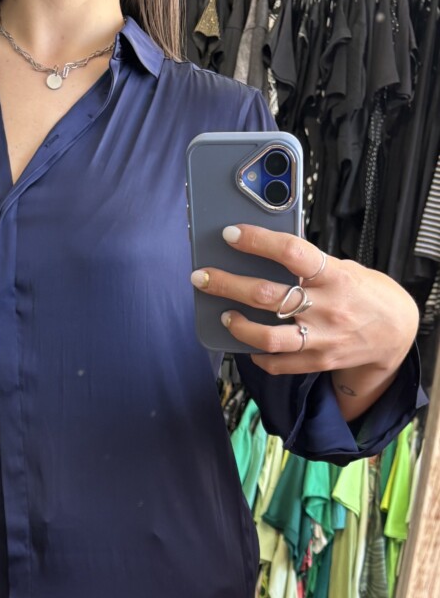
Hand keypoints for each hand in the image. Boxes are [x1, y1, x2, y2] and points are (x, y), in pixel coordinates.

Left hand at [191, 224, 418, 417]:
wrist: (394, 332)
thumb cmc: (362, 292)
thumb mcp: (343, 268)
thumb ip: (309, 264)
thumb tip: (263, 252)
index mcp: (334, 275)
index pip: (291, 253)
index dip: (257, 241)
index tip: (230, 234)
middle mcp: (327, 308)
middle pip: (267, 295)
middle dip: (227, 284)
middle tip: (202, 277)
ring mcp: (321, 338)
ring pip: (267, 336)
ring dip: (238, 326)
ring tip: (224, 315)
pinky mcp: (317, 362)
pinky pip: (277, 363)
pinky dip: (257, 354)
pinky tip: (247, 344)